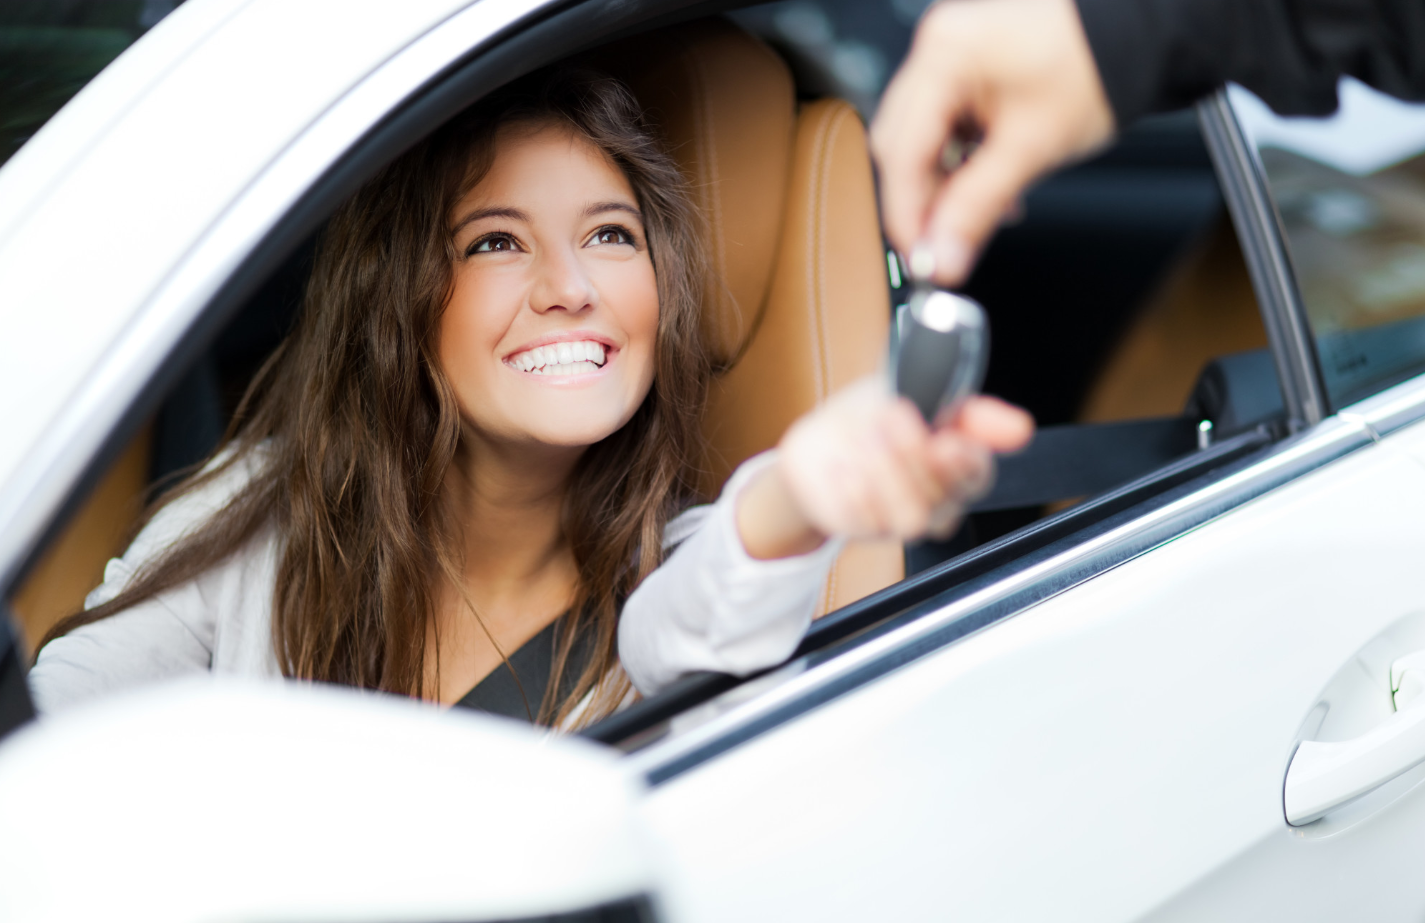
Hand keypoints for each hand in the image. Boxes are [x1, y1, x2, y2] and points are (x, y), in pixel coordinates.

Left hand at [736, 378, 1033, 558]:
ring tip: (863, 439)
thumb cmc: (875, 415)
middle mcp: (936, 499)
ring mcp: (899, 519)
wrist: (820, 440)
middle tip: (890, 416)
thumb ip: (969, 411)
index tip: (945, 440)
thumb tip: (1020, 428)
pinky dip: (851, 487)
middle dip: (913, 453)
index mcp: (959, 465)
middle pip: (943, 497)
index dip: (966, 462)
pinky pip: (864, 521)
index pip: (978, 475)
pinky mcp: (862, 528)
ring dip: (885, 474)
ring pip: (911, 519)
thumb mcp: (918, 391)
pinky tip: (841, 464)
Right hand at [870, 0, 1114, 285]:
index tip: (920, 257)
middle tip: (943, 247)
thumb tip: (942, 257)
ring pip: (921, 141)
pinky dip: (959, 162)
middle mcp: (938, 48)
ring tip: (978, 215)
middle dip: (922, 201)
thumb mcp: (1031, 148)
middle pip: (902, 146)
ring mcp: (950, 56)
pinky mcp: (966, 68)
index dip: (906, 213)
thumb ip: (976, 208)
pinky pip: (944, 126)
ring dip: (943, 185)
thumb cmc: (1097, 68)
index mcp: (946, 55)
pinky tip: (985, 185)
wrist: (1137, 38)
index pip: (901, 151)